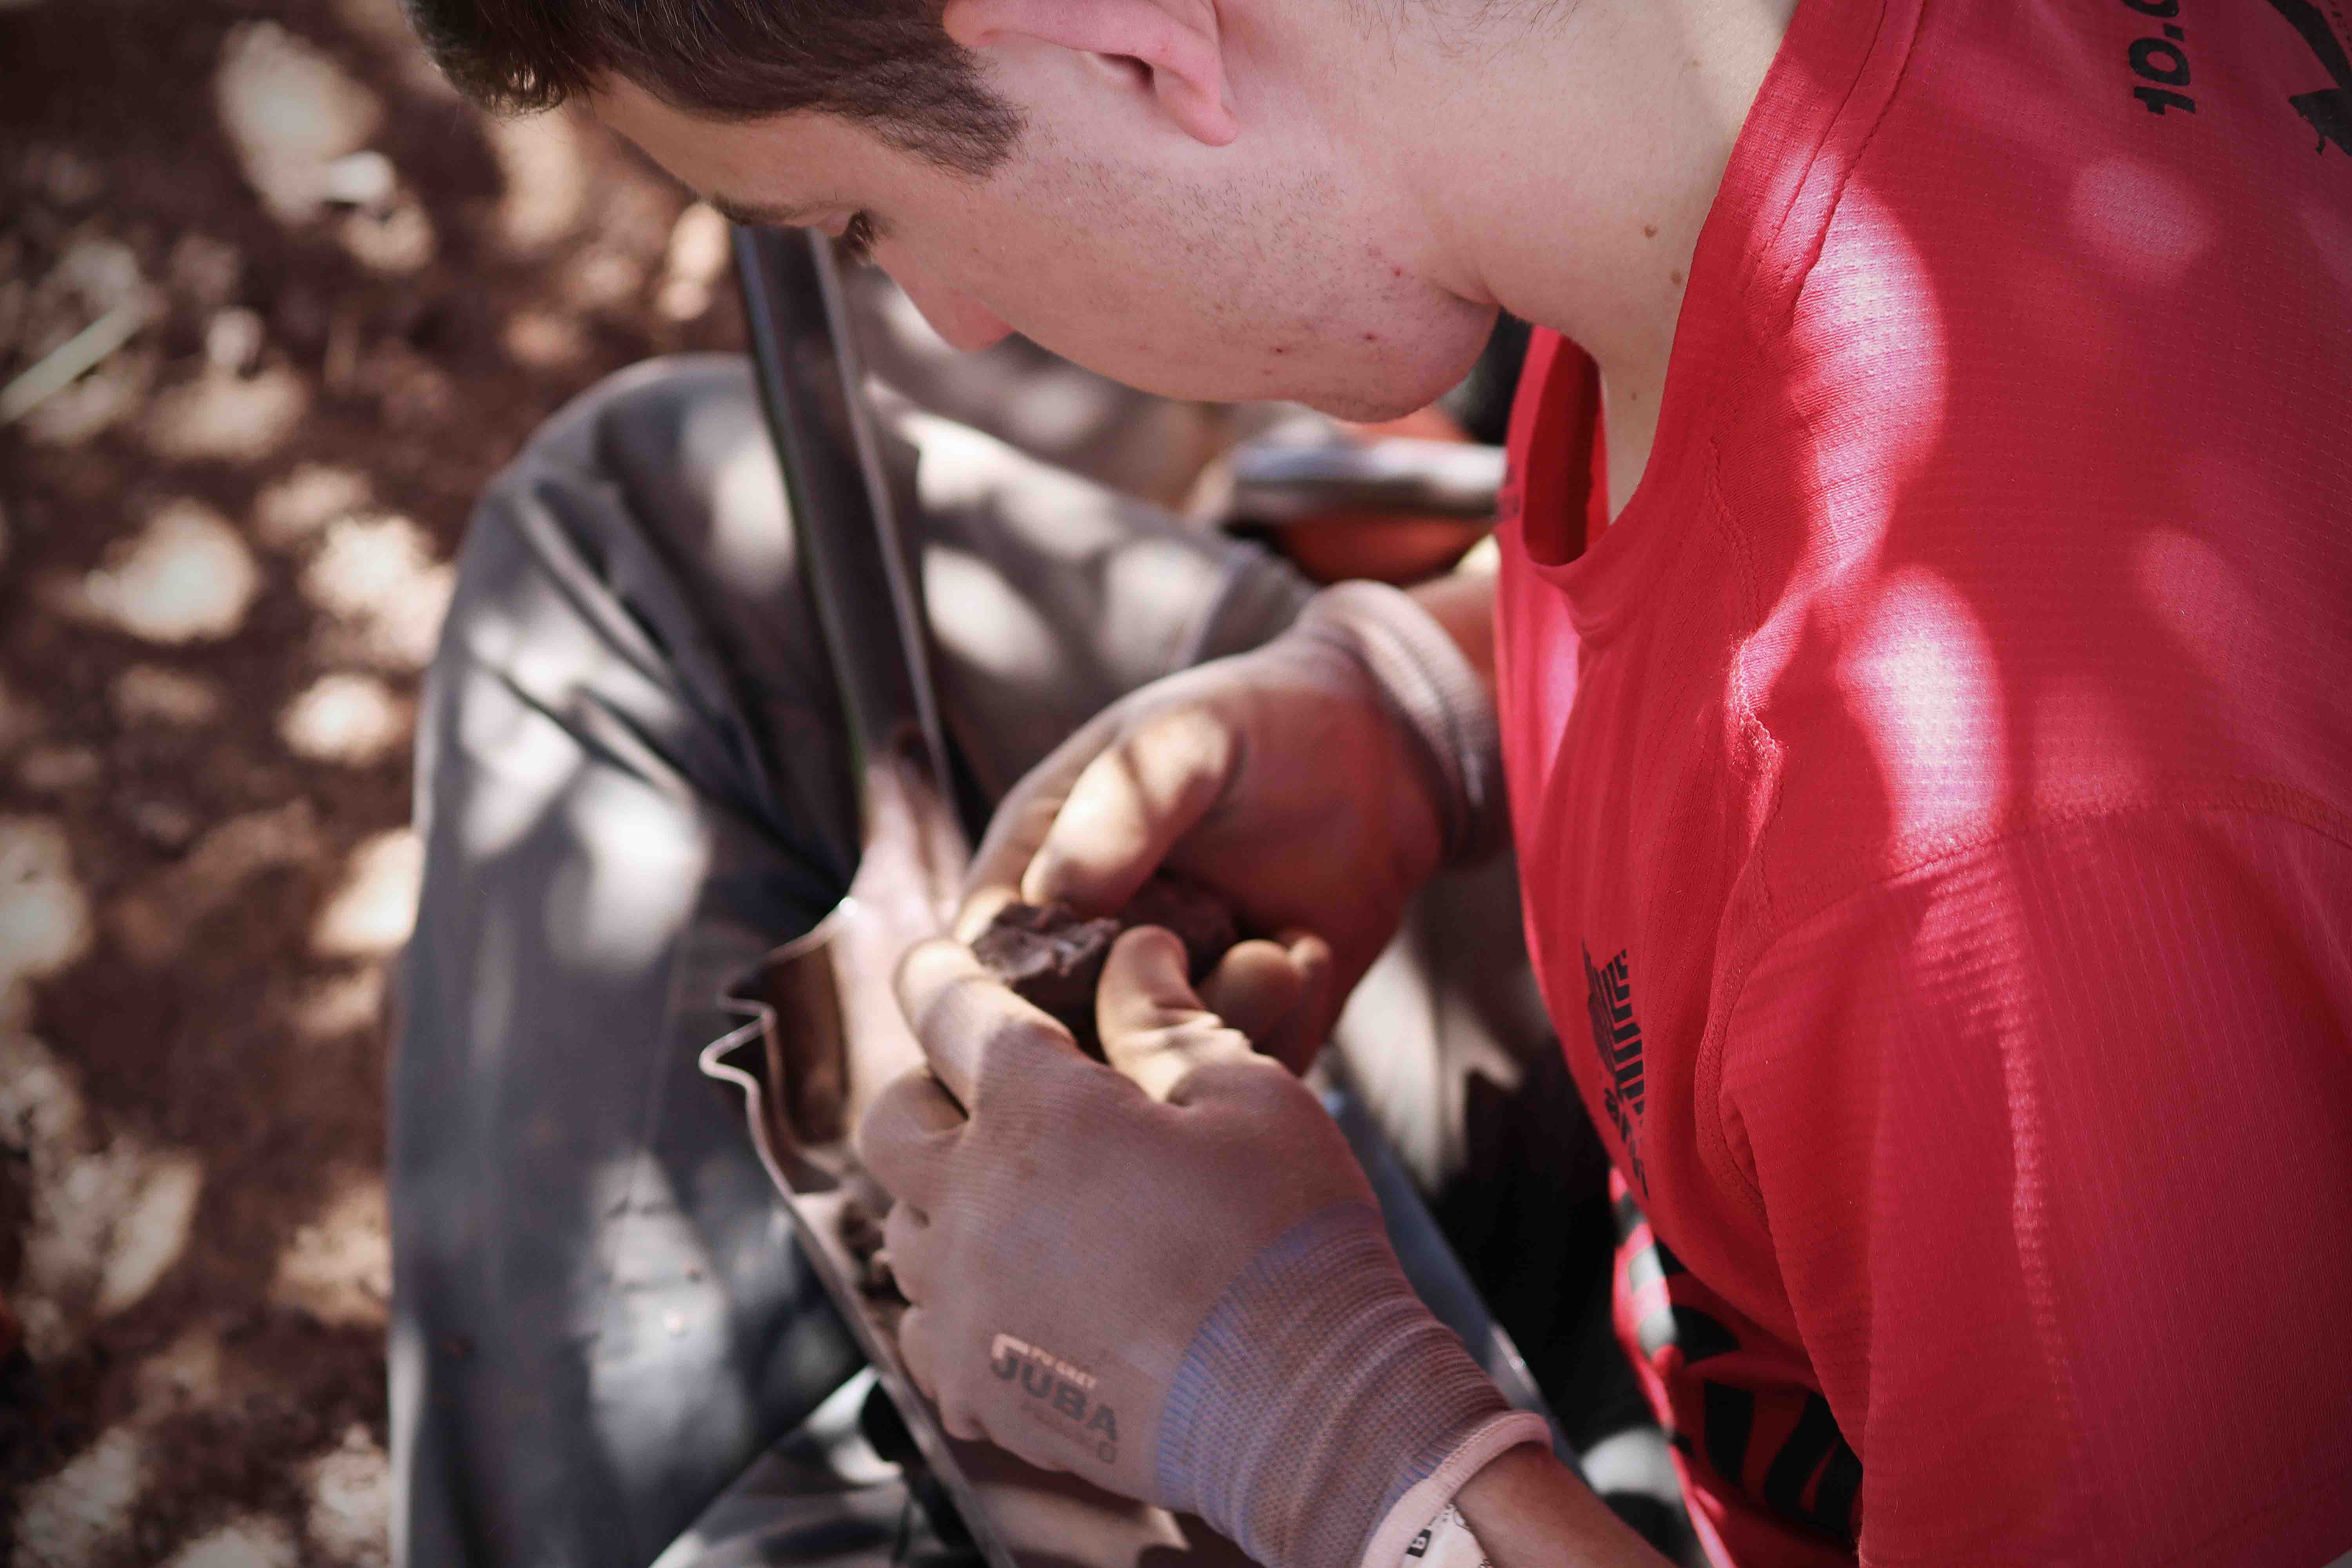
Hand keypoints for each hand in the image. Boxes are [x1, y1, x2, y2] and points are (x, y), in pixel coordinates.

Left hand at [860, 928, 1542, 1567]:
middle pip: (891, 1121)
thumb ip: (1166, 1017)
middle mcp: (973, 1205)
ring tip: (1009, 1198)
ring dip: (939, 1198)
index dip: (939, 972)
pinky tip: (1016, 1297)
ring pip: (900, 1229)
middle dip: (926, 1088)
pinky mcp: (978, 1391)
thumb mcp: (1246, 1095)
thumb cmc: (1289, 1237)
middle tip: (981, 1091)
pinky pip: (925, 1332)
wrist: (1305, 1410)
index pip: (951, 1011)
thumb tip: (1135, 949)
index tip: (933, 961)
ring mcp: (966, 1307)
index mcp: (1037, 1112)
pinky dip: (955, 1303)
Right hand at [960, 582, 1499, 1060]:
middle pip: (1063, 1049)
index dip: (1014, 1003)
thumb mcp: (1185, 735)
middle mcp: (1088, 955)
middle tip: (1205, 969)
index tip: (1090, 988)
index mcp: (1037, 874)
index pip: (981, 969)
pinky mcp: (1240, 1032)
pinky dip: (1281, 1029)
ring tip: (1276, 951)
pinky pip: (1237, 1073)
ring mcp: (1164, 1001)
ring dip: (1218, 1027)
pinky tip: (1309, 951)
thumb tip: (1056, 897)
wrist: (1383, 753)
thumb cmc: (1262, 722)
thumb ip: (1120, 806)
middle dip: (1131, 1030)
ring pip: (1155, 1078)